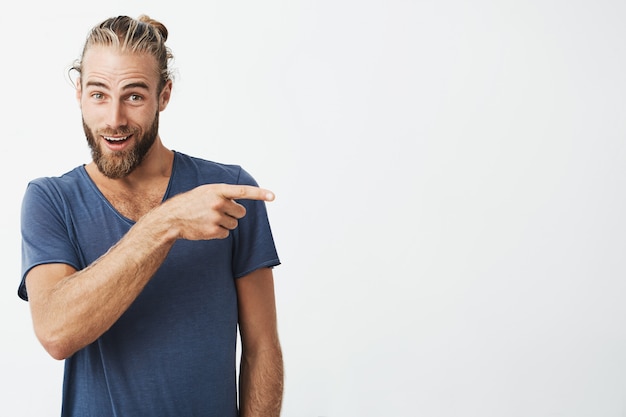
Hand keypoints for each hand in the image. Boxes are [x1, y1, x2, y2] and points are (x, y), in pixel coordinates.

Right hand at [160, 183, 274, 240]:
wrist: (172, 218)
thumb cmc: (191, 203)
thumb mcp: (206, 191)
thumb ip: (224, 194)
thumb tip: (241, 205)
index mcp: (217, 190)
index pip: (243, 191)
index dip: (260, 194)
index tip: (273, 196)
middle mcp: (218, 203)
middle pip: (241, 212)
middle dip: (233, 213)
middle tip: (218, 212)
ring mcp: (215, 217)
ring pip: (234, 224)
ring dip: (225, 223)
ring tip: (209, 219)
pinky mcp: (213, 231)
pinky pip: (226, 234)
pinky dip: (219, 232)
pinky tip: (206, 227)